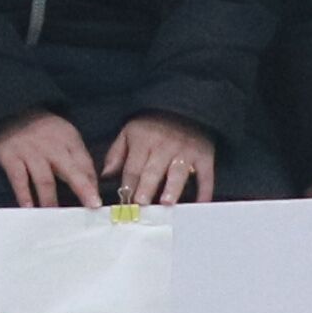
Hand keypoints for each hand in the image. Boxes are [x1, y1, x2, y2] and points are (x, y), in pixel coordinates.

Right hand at [0, 111, 101, 208]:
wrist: (11, 109)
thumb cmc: (43, 129)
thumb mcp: (64, 136)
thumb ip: (77, 158)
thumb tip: (91, 186)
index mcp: (68, 139)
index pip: (84, 163)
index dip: (91, 183)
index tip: (97, 202)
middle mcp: (51, 146)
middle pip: (69, 170)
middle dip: (82, 189)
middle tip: (91, 206)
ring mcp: (30, 152)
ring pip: (44, 180)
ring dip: (51, 200)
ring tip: (56, 217)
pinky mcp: (11, 157)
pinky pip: (19, 179)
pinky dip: (24, 195)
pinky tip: (29, 208)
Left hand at [102, 112, 221, 207]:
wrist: (184, 107)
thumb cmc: (153, 125)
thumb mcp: (130, 132)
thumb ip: (117, 154)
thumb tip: (106, 176)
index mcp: (143, 141)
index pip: (132, 167)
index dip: (128, 185)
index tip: (124, 202)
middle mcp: (164, 147)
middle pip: (153, 171)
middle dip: (146, 187)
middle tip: (141, 204)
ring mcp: (185, 152)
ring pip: (178, 173)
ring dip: (172, 188)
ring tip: (166, 202)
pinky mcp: (204, 156)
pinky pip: (205, 175)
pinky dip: (205, 190)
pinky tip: (201, 203)